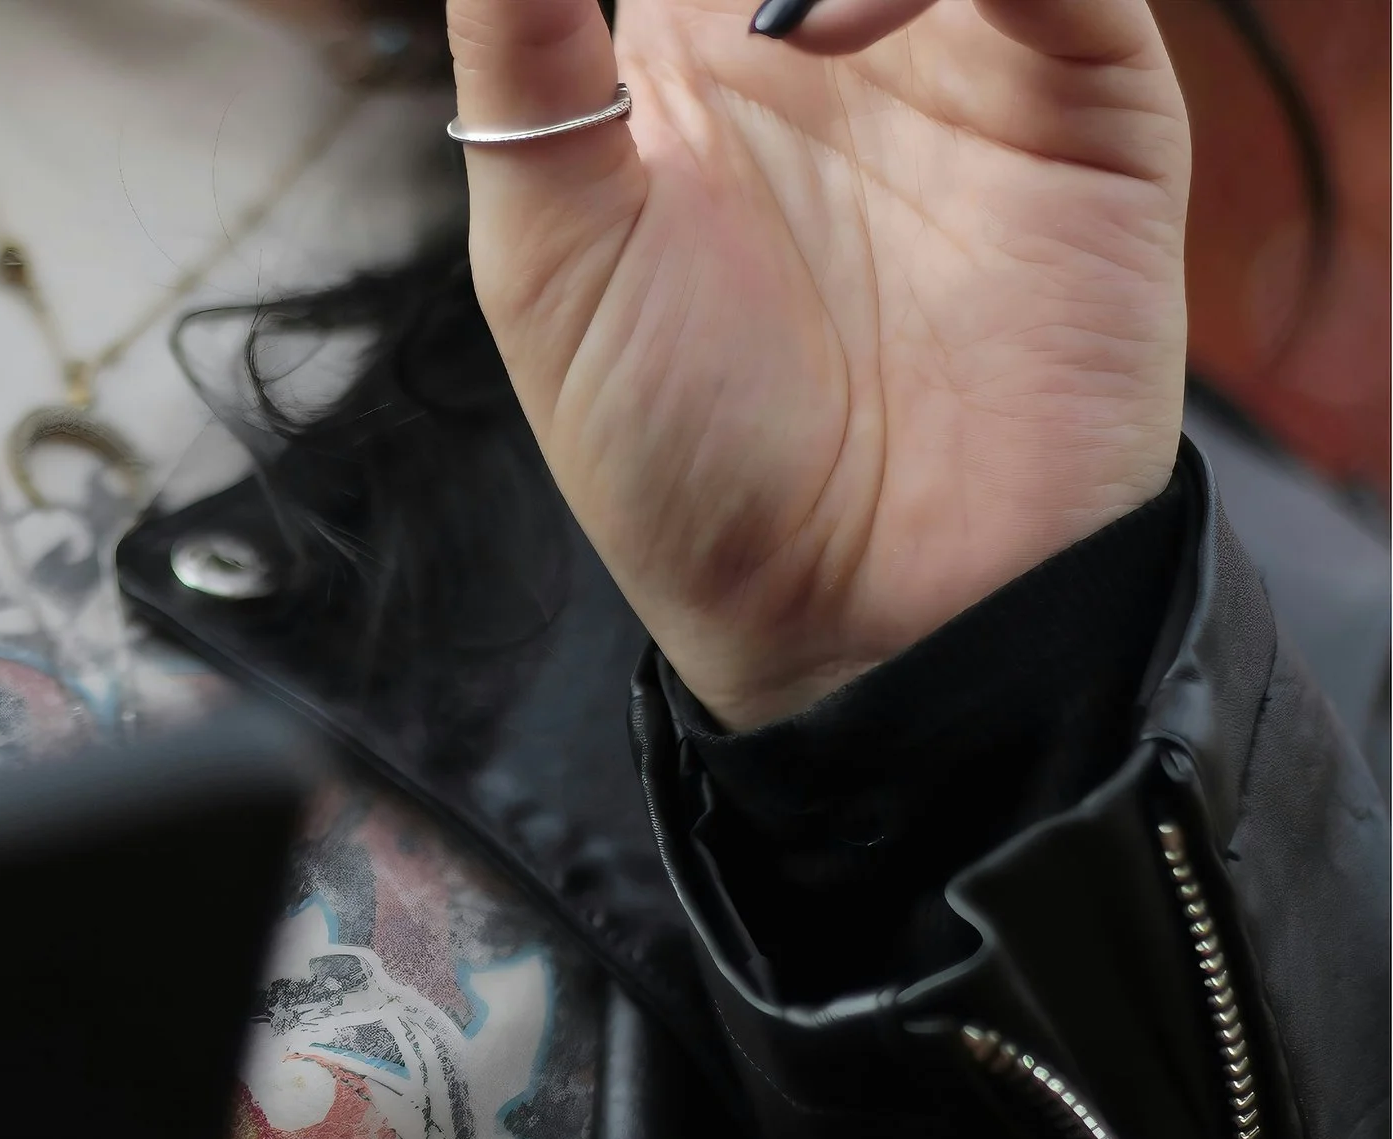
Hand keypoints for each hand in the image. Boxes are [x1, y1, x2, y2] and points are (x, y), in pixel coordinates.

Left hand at [451, 0, 1188, 726]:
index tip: (643, 1)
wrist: (855, 610)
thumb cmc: (682, 466)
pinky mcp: (1085, 91)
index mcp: (681, 52)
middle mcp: (823, 26)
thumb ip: (520, 64)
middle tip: (719, 20)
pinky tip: (849, 21)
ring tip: (776, 23)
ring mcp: (958, 51)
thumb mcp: (547, 261)